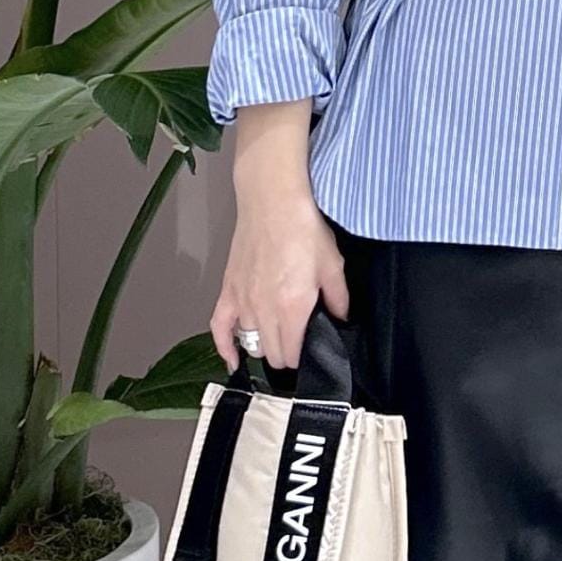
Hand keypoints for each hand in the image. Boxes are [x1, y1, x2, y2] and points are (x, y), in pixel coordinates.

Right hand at [209, 100, 349, 371]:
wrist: (272, 200)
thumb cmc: (304, 228)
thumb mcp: (333, 265)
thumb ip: (338, 299)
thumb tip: (341, 320)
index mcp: (292, 306)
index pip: (292, 354)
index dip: (304, 359)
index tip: (312, 353)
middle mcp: (264, 309)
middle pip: (271, 354)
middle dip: (286, 356)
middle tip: (299, 346)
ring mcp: (242, 301)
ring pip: (250, 343)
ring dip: (264, 348)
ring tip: (277, 344)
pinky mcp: (228, 289)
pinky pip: (219, 327)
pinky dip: (224, 346)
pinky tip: (232, 360)